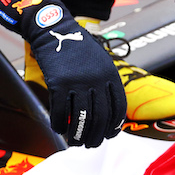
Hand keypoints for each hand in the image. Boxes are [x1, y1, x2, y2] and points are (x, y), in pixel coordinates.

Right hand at [29, 24, 125, 147]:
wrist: (56, 30)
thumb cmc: (78, 48)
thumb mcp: (100, 61)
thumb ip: (105, 83)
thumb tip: (107, 112)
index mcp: (110, 75)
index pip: (118, 108)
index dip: (114, 126)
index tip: (109, 135)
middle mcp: (97, 80)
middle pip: (100, 117)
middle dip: (96, 136)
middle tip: (91, 144)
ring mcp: (77, 82)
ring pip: (80, 118)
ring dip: (78, 135)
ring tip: (75, 142)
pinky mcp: (58, 83)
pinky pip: (60, 111)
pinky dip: (58, 124)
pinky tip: (57, 129)